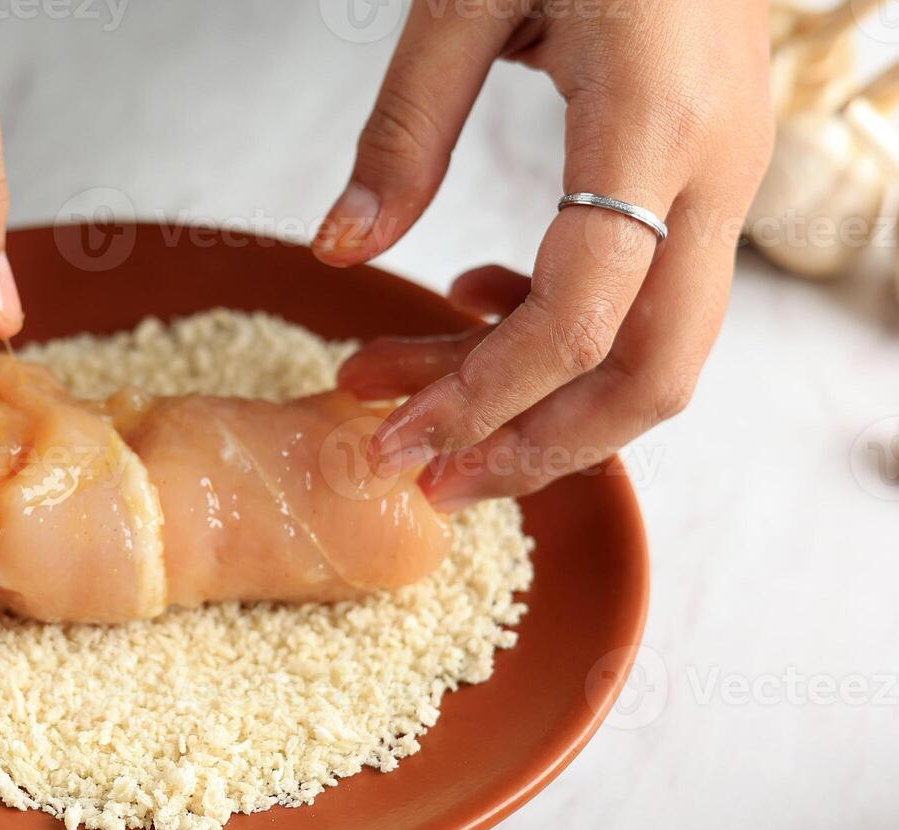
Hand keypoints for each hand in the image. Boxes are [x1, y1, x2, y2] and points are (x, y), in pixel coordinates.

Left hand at [315, 0, 773, 508]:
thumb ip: (404, 129)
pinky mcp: (703, 178)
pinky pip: (649, 299)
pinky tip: (473, 302)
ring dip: (537, 401)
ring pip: (656, 352)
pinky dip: (560, 335)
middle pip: (654, 376)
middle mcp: (711, 170)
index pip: (583, 317)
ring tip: (412, 399)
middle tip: (423, 475)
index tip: (396, 440)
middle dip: (536, 446)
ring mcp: (723, 179)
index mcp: (651, 123)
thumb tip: (338, 251)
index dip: (487, 397)